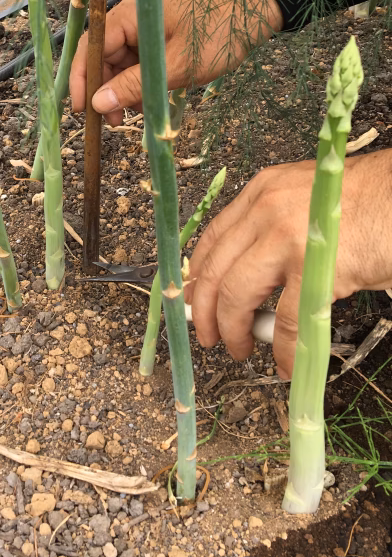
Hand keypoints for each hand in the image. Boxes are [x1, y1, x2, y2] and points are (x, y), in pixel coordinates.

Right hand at [69, 0, 282, 125]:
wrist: (255, 12)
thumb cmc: (218, 34)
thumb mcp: (175, 67)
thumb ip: (134, 86)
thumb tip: (98, 104)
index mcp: (131, 14)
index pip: (91, 47)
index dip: (82, 79)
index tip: (82, 110)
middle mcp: (133, 15)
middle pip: (103, 55)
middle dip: (106, 89)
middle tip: (114, 122)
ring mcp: (146, 24)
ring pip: (121, 60)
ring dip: (124, 88)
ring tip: (133, 115)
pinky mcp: (159, 32)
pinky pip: (139, 58)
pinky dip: (140, 80)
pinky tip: (148, 101)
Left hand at [185, 150, 391, 378]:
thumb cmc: (363, 204)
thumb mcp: (303, 201)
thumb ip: (271, 227)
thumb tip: (247, 275)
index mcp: (260, 193)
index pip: (212, 238)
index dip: (198, 276)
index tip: (193, 300)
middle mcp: (264, 211)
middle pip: (214, 270)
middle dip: (204, 311)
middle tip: (207, 335)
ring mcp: (286, 239)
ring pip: (236, 295)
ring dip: (232, 330)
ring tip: (239, 349)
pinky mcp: (314, 269)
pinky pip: (286, 320)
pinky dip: (282, 348)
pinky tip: (285, 363)